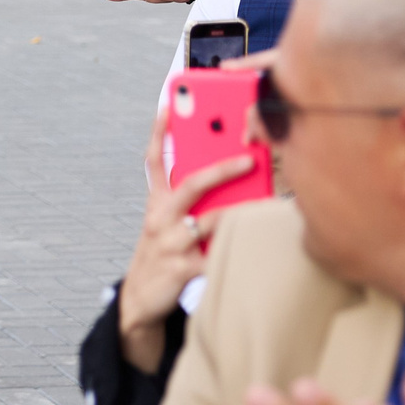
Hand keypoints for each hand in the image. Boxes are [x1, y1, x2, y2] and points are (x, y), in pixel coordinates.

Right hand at [117, 104, 249, 370]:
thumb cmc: (163, 255)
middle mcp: (160, 218)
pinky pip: (217, 255)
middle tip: (248, 157)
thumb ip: (190, 202)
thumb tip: (235, 179)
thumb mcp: (166, 224)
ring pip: (209, 220)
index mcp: (156, 203)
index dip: (160, 131)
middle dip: (220, 168)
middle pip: (189, 184)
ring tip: (264, 199)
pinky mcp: (182, 269)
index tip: (168, 102)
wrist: (140, 301)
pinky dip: (238, 248)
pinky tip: (258, 241)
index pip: (154, 160)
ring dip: (238, 208)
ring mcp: (170, 244)